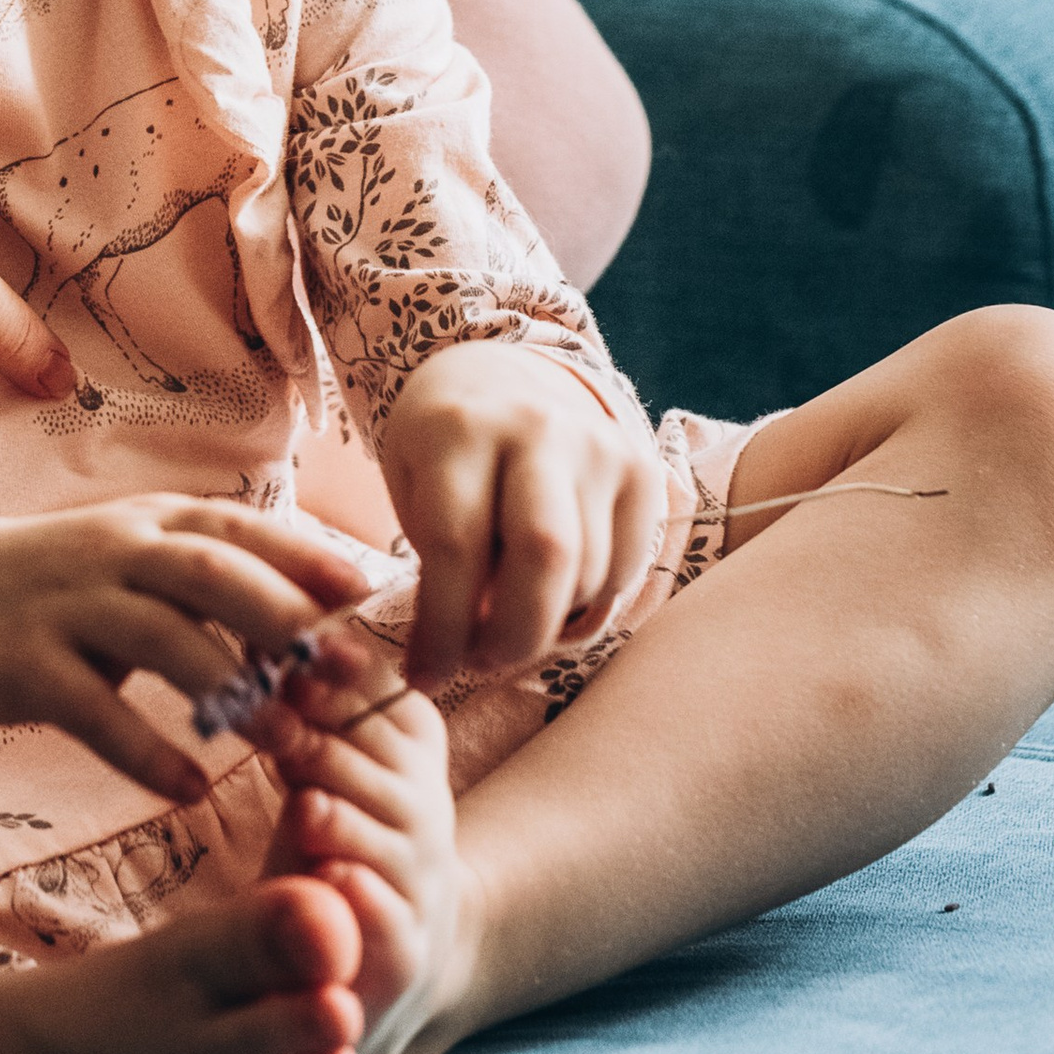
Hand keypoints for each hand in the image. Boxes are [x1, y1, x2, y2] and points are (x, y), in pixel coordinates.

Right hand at [0, 496, 375, 801]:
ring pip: (164, 642)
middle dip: (287, 621)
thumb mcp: (141, 557)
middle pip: (215, 575)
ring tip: (288, 744)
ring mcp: (69, 605)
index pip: (247, 530)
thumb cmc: (66, 583)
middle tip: (350, 676)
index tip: (378, 600)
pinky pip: (94, 712)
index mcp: (156, 522)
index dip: (312, 561)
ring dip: (231, 693)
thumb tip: (334, 599)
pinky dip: (147, 751)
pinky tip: (193, 789)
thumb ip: (222, 575)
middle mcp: (118, 553)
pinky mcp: (28, 665)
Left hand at [380, 341, 666, 684]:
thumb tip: (459, 657)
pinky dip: (589, 600)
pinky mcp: (640, 466)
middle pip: (545, 554)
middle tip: (484, 662)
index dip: (442, 627)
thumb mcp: (413, 486)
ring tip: (510, 615)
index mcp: (459, 429)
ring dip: (548, 621)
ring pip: (588, 572)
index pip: (454, 543)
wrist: (500, 378)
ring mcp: (597, 443)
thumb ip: (438, 562)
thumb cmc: (443, 451)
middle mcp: (536, 427)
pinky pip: (625, 569)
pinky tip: (553, 584)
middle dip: (514, 634)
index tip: (426, 675)